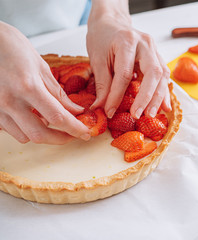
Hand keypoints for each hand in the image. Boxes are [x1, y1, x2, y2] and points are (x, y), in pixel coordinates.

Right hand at [0, 22, 90, 143]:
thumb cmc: (11, 46)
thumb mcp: (41, 67)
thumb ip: (57, 93)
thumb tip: (75, 110)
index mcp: (28, 87)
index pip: (58, 117)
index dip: (75, 129)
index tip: (85, 133)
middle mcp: (10, 101)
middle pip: (40, 134)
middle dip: (60, 139)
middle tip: (73, 135)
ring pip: (24, 136)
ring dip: (42, 134)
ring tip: (51, 123)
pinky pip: (11, 130)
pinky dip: (24, 129)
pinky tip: (31, 118)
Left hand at [86, 3, 171, 118]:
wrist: (111, 23)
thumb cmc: (102, 38)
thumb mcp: (97, 59)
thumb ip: (102, 84)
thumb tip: (101, 108)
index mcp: (127, 41)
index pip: (124, 73)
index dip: (117, 95)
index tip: (110, 111)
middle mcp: (145, 44)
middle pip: (153, 73)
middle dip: (147, 97)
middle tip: (139, 115)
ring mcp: (154, 49)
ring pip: (163, 75)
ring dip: (159, 97)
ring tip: (152, 114)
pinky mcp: (158, 56)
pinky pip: (164, 75)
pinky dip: (163, 92)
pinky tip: (164, 106)